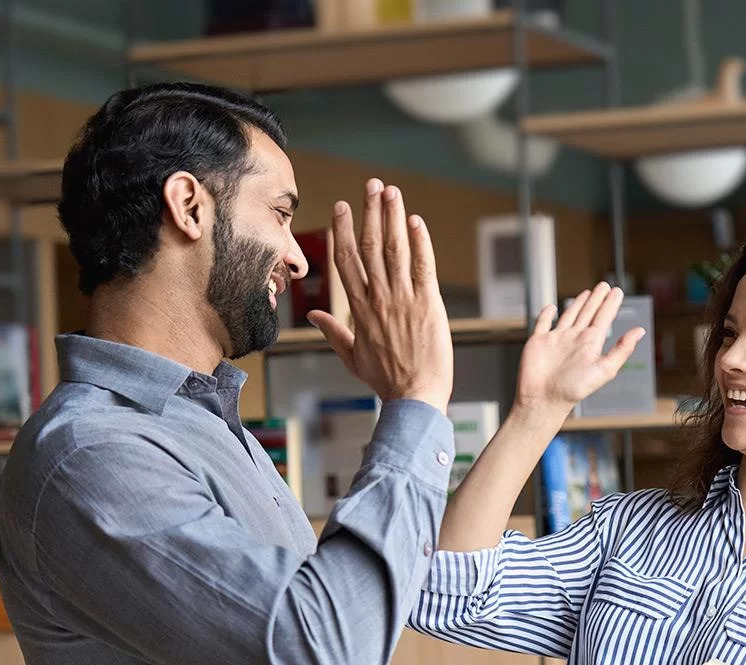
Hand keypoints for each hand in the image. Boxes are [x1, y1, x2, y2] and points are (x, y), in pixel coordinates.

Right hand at [308, 179, 452, 412]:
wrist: (414, 397)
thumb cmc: (387, 380)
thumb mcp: (352, 357)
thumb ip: (333, 332)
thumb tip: (316, 315)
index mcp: (359, 310)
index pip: (346, 261)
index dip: (343, 230)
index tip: (343, 206)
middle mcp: (378, 299)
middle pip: (369, 246)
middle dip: (370, 212)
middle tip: (371, 185)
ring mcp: (403, 300)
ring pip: (394, 250)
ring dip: (392, 217)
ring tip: (391, 191)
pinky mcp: (429, 304)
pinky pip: (423, 266)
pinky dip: (420, 242)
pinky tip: (415, 221)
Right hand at [515, 282, 644, 418]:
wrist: (544, 400)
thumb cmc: (573, 390)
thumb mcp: (604, 369)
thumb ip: (622, 350)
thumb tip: (640, 331)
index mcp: (590, 344)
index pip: (604, 318)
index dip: (611, 304)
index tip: (617, 291)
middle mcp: (575, 339)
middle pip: (588, 313)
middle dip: (597, 299)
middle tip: (605, 285)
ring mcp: (556, 339)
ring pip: (569, 315)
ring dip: (578, 303)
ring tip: (587, 293)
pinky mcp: (538, 341)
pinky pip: (542, 323)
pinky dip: (546, 314)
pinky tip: (551, 308)